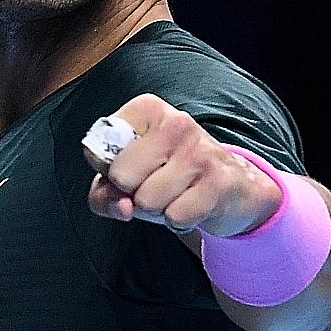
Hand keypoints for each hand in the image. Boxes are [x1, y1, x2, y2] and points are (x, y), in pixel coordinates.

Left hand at [84, 93, 281, 237]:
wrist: (233, 187)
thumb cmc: (170, 176)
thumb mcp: (128, 177)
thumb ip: (105, 193)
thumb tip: (124, 208)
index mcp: (148, 109)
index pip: (97, 150)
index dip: (108, 172)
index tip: (132, 167)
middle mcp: (176, 122)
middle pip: (122, 177)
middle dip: (133, 193)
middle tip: (156, 184)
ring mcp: (200, 150)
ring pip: (147, 201)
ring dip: (157, 209)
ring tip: (176, 194)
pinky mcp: (219, 181)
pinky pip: (175, 217)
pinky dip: (179, 221)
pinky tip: (192, 205)